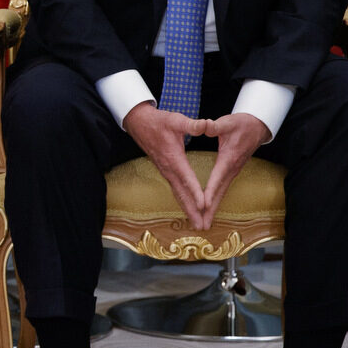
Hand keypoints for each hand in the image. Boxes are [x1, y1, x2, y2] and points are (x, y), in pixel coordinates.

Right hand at [123, 102, 209, 229]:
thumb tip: (208, 125)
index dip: (195, 192)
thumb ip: (193, 125)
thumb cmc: (159, 121)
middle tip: (201, 227)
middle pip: (181, 194)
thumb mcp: (176, 120)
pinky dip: (182, 202)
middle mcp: (169, 169)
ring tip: (197, 224)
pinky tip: (188, 209)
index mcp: (173, 158)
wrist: (139, 123)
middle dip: (192, 211)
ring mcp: (166, 172)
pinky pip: (175, 190)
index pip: (186, 178)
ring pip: (178, 194)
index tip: (204, 205)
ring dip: (187, 210)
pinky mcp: (165, 172)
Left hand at [199, 112, 270, 227]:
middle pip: (220, 193)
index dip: (210, 192)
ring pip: (221, 194)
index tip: (203, 206)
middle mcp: (231, 169)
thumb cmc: (242, 123)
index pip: (217, 178)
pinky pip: (222, 190)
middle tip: (202, 226)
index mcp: (228, 158)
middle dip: (211, 210)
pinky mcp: (232, 172)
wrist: (258, 126)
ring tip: (204, 224)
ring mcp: (233, 172)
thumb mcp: (227, 122)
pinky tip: (209, 210)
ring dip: (213, 209)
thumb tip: (204, 125)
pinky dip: (215, 201)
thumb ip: (214, 126)